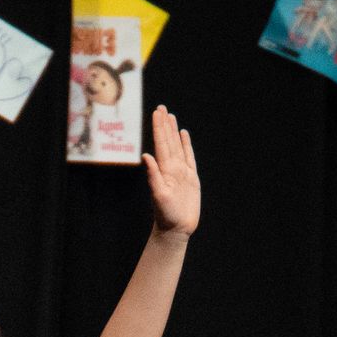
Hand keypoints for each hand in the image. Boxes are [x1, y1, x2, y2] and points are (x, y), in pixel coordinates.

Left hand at [144, 105, 199, 237]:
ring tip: (171, 116)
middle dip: (164, 124)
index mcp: (164, 170)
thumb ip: (153, 175)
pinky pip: (189, 157)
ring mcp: (181, 172)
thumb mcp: (159, 195)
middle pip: (168, 141)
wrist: (176, 229)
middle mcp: (171, 168)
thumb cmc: (166, 215)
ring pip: (177, 146)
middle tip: (161, 107)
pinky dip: (186, 145)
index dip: (159, 128)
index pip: (161, 144)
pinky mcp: (191, 178)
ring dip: (173, 131)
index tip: (157, 113)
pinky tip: (183, 135)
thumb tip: (146, 156)